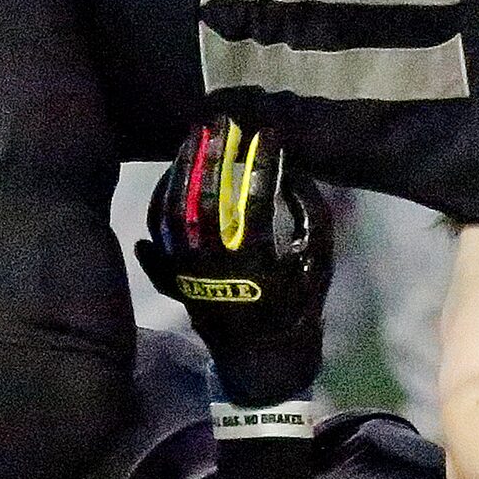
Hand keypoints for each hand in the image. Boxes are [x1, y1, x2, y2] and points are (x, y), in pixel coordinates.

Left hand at [137, 116, 333, 407]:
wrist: (262, 362)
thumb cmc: (299, 306)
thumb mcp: (320, 261)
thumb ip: (311, 214)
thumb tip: (293, 169)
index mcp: (259, 263)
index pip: (255, 199)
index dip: (261, 161)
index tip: (269, 129)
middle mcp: (216, 266)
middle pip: (206, 198)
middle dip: (213, 153)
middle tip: (221, 116)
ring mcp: (188, 272)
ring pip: (177, 212)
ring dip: (184, 168)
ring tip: (196, 133)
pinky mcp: (171, 277)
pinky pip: (157, 235)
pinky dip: (159, 202)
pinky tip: (170, 172)